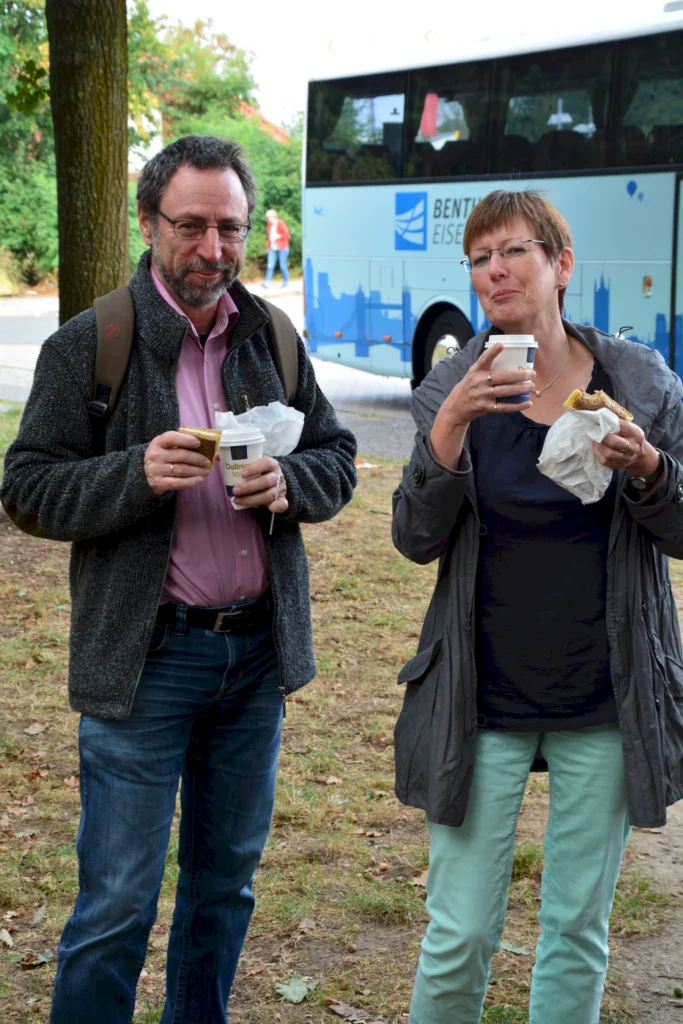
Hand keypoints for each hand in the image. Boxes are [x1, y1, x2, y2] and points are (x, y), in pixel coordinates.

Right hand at [144, 431, 211, 494]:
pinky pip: (178, 483)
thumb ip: (181, 442)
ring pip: (182, 470)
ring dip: (197, 471)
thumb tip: (206, 445)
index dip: (187, 440)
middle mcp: (154, 455)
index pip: (172, 438)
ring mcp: (155, 470)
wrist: (146, 471)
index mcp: (158, 442)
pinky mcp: (158, 483)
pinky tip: (200, 480)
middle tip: (207, 462)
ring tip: (206, 471)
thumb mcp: (167, 445)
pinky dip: (191, 482)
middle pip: (181, 456)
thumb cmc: (163, 455)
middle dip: (198, 459)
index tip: (199, 443)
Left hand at [232, 456, 288, 512]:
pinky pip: (283, 504)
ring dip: (252, 499)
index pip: (266, 463)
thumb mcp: (254, 463)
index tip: (242, 473)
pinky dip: (278, 506)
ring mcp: (280, 488)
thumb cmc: (260, 471)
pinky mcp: (281, 499)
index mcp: (272, 464)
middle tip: (235, 490)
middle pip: (266, 481)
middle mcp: (278, 475)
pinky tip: (271, 508)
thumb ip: (238, 460)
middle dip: (249, 487)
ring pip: (269, 494)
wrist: (276, 480)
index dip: (255, 468)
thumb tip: (218, 456)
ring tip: (237, 500)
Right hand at [430, 342, 536, 467]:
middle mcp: (479, 382)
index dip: (492, 352)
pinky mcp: (486, 407)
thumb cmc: (468, 387)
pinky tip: (528, 403)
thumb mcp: (472, 374)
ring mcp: (482, 395)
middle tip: (531, 373)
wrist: (456, 407)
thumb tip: (510, 361)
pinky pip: (504, 407)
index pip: (484, 359)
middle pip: (501, 377)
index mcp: (475, 371)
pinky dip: (517, 406)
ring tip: (532, 386)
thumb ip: (486, 368)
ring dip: (520, 389)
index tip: (502, 345)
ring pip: (505, 391)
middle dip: (519, 375)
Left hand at [592, 420, 660, 478]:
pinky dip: (597, 454)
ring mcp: (626, 458)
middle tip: (596, 431)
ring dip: (599, 446)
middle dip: (603, 436)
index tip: (600, 419)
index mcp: (636, 434)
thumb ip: (619, 423)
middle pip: (615, 442)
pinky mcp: (618, 466)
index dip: (609, 422)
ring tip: (594, 439)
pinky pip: (605, 461)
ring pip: (609, 454)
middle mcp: (633, 447)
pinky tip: (596, 447)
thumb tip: (601, 415)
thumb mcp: (630, 428)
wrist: (639, 455)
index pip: (622, 426)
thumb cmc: (630, 437)